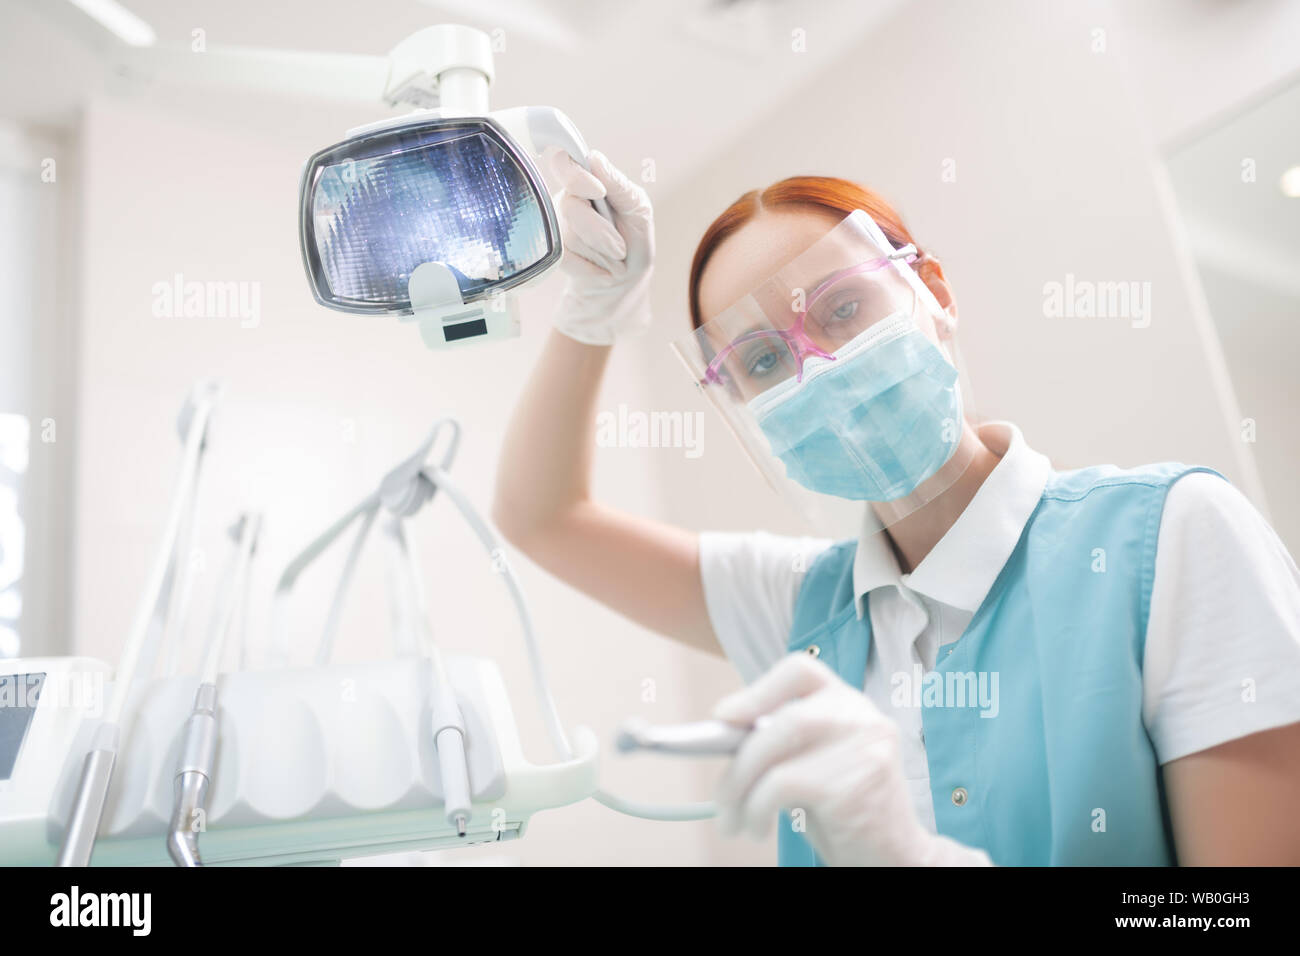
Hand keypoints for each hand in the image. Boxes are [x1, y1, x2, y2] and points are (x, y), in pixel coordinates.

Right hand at [544, 148, 653, 345]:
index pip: (563, 162)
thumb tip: (595, 159)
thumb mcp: (638, 208)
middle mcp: (568, 199)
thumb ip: (618, 184)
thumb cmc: (634, 237)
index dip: (575, 175)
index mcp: (588, 180)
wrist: (626, 280)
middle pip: (570, 206)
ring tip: (615, 256)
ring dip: (599, 251)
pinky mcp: (551, 252)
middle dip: (599, 230)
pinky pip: (563, 258)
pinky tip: (600, 269)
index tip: (598, 191)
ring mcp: (557, 226)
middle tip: (620, 247)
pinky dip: (589, 268)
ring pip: (569, 235)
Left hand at [713, 654, 991, 865]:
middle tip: (721, 795)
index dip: (758, 689)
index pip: (801, 670)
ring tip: (733, 818)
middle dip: (738, 757)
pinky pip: (782, 786)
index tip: (724, 715)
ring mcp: (864, 745)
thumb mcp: (811, 765)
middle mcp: (862, 715)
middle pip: (783, 716)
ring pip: (777, 748)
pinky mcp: (855, 781)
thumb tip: (721, 735)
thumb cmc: (845, 811)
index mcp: (849, 702)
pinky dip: (756, 809)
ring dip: (740, 786)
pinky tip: (757, 828)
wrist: (894, 857)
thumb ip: (780, 742)